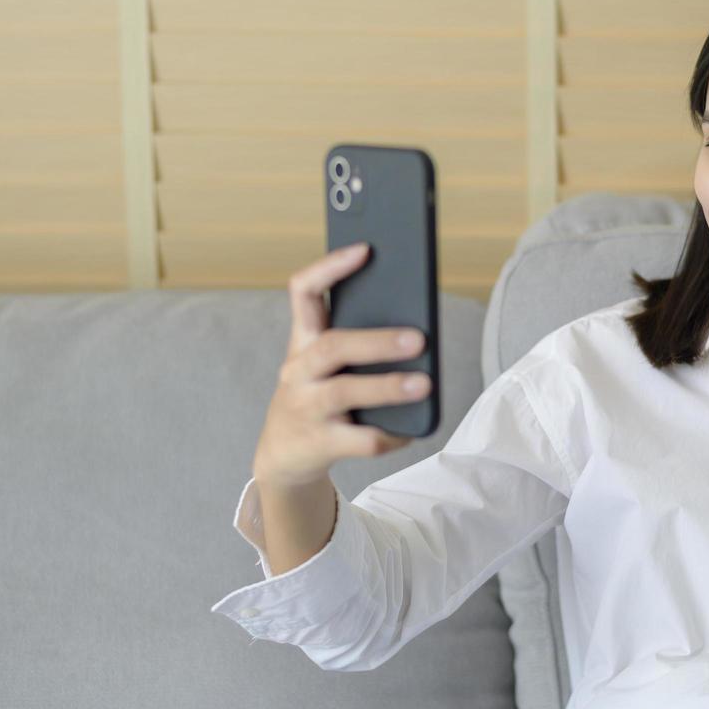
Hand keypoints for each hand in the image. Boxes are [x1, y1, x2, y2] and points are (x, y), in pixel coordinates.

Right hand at [251, 242, 431, 488]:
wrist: (283, 458)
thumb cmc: (317, 399)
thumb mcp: (325, 367)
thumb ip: (356, 345)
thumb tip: (417, 331)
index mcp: (303, 342)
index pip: (303, 292)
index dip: (331, 268)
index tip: (365, 249)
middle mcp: (298, 371)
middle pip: (333, 347)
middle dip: (378, 342)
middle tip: (418, 338)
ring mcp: (305, 408)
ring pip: (345, 392)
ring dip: (387, 387)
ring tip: (425, 384)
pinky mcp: (319, 444)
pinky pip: (360, 439)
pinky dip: (390, 434)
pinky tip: (410, 430)